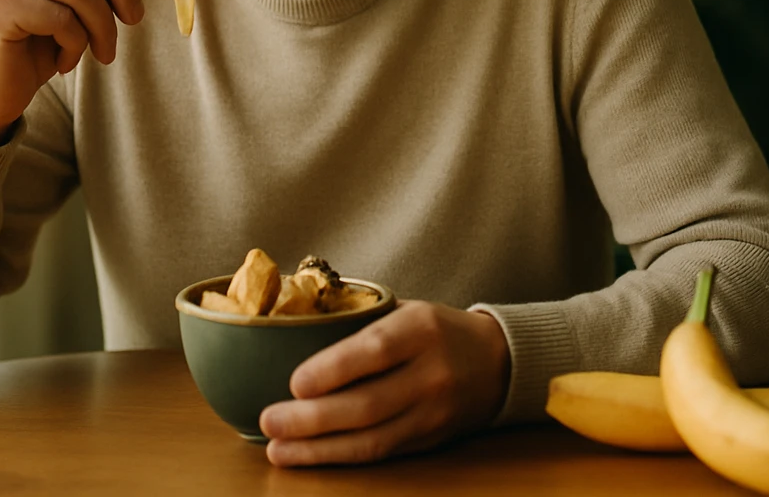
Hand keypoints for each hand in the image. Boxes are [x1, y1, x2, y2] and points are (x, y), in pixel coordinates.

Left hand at [259, 301, 510, 465]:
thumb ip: (360, 323)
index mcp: (423, 329)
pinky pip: (381, 453)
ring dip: (318, 448)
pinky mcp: (430, 440)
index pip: (376, 351)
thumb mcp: (407, 311)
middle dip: (312, 418)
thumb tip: (292, 331)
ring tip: (277, 448)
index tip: (294, 382)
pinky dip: (340, 457)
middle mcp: (432, 373)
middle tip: (269, 420)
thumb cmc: (437, 331)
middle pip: (368, 403)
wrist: (499, 363)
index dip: (333, 370)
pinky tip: (308, 456)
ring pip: (371, 439)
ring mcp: (434, 412)